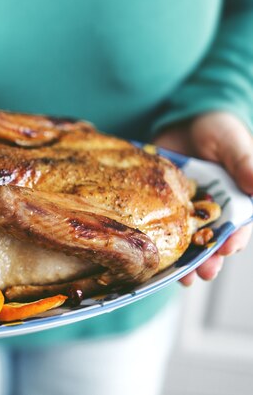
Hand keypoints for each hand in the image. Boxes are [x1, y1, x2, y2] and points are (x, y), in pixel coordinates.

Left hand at [153, 111, 252, 285]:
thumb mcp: (234, 144)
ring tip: (182, 276)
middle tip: (203, 272)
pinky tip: (152, 258)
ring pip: (184, 241)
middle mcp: (210, 211)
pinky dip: (156, 243)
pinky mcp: (158, 206)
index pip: (238, 227)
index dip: (234, 239)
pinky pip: (156, 227)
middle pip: (211, 242)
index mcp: (234, 200)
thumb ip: (246, 164)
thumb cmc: (216, 130)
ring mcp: (182, 210)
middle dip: (209, 259)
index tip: (227, 248)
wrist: (181, 118)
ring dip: (184, 261)